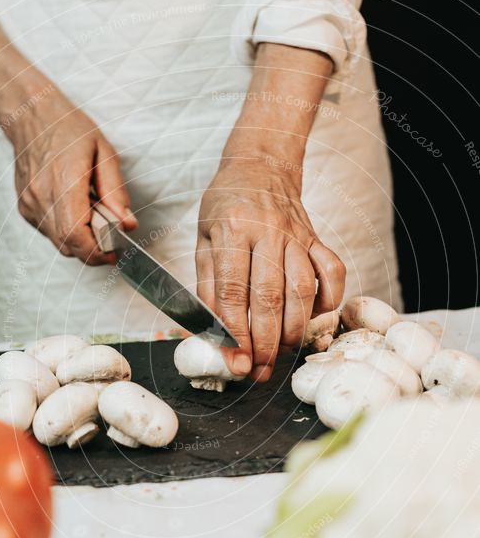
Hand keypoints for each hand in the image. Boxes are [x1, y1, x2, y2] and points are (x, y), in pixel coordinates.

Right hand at [9, 92, 136, 263]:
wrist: (32, 117)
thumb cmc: (69, 129)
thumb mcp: (105, 153)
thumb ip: (116, 192)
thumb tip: (128, 224)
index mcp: (64, 180)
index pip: (75, 233)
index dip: (96, 252)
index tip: (114, 253)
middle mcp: (42, 196)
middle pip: (68, 244)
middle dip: (94, 249)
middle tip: (110, 236)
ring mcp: (30, 204)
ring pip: (59, 243)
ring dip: (82, 240)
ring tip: (93, 215)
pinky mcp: (26, 208)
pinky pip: (50, 233)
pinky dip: (67, 231)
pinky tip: (75, 210)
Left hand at [196, 158, 345, 381]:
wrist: (260, 166)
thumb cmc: (226, 206)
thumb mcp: (203, 240)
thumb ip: (207, 285)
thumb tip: (214, 333)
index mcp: (232, 230)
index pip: (233, 291)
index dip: (234, 332)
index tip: (236, 362)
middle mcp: (268, 232)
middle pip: (269, 297)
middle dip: (265, 342)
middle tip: (260, 371)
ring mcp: (297, 235)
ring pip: (302, 290)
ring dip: (294, 329)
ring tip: (282, 352)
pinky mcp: (317, 239)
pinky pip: (333, 272)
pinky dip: (328, 300)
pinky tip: (313, 318)